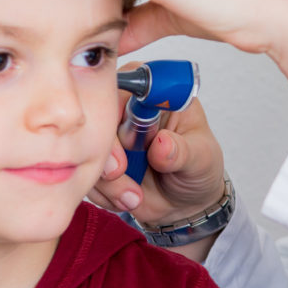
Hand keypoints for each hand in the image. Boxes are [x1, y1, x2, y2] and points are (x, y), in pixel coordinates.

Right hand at [91, 65, 225, 260]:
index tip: (127, 140)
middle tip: (121, 173)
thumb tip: (163, 143)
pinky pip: (85, 175)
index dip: (117, 107)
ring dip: (108, 181)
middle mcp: (127, 110)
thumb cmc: (199, 168)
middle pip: (96, 117)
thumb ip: (182, 151)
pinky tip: (128, 198)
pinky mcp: (99, 163)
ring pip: (87, 150)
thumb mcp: (201, 158)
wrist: (187, 203)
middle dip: (107, 151)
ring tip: (135, 196)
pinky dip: (104, 194)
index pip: (127, 85)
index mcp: (154, 95)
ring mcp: (110, 137)